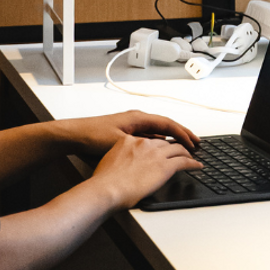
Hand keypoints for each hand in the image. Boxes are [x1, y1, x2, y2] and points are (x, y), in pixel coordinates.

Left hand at [58, 110, 199, 155]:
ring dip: (171, 138)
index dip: (182, 133)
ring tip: (183, 147)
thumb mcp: (120, 141)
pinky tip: (162, 150)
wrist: (73, 135)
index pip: (167, 124)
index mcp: (138, 118)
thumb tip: (159, 149)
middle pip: (165, 126)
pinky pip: (149, 136)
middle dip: (182, 134)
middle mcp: (136, 119)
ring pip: (157, 131)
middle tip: (196, 143)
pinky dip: (159, 141)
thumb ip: (141, 144)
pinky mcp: (125, 134)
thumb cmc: (93, 136)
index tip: (194, 143)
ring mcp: (131, 126)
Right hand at [92, 135, 202, 208]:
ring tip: (191, 156)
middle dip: (173, 147)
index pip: (148, 140)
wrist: (107, 189)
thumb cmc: (104, 182)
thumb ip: (119, 158)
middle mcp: (144, 144)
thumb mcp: (109, 162)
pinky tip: (197, 166)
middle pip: (164, 143)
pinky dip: (192, 163)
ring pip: (177, 149)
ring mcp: (156, 154)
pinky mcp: (165, 166)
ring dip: (186, 153)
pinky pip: (184, 161)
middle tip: (179, 151)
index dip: (156, 146)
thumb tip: (123, 166)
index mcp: (128, 140)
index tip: (160, 150)